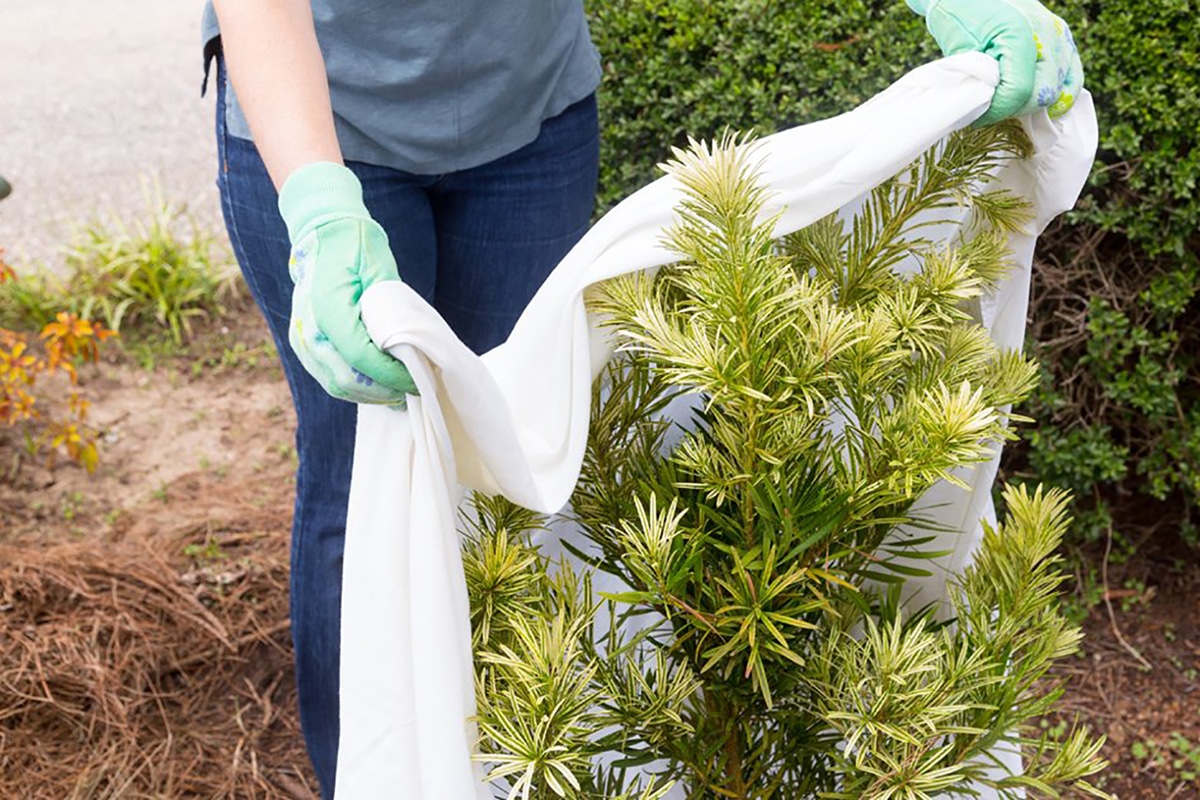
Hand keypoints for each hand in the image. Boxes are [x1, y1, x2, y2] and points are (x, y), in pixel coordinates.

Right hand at [278, 162, 416, 403]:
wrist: (322, 234)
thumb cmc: (356, 246)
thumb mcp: (381, 270)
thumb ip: (391, 310)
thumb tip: (409, 348)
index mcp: (327, 309)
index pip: (362, 358)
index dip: (392, 375)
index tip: (418, 379)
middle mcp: (308, 329)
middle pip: (348, 380)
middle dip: (385, 390)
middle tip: (415, 389)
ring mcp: (301, 340)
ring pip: (337, 385)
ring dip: (371, 394)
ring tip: (401, 391)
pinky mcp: (303, 346)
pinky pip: (329, 377)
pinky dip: (356, 387)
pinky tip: (380, 386)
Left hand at [907, 0, 1083, 125]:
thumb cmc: (960, 15)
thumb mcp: (960, 50)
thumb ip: (978, 81)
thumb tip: (987, 112)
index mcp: (1019, 34)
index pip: (1019, 92)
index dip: (997, 112)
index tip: (977, 117)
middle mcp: (1047, 33)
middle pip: (1043, 94)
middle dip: (1015, 109)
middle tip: (991, 111)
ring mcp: (1060, 34)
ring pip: (1060, 89)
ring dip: (1033, 104)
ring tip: (1007, 103)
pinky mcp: (1064, 37)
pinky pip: (1072, 76)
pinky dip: (1059, 94)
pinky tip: (1038, 104)